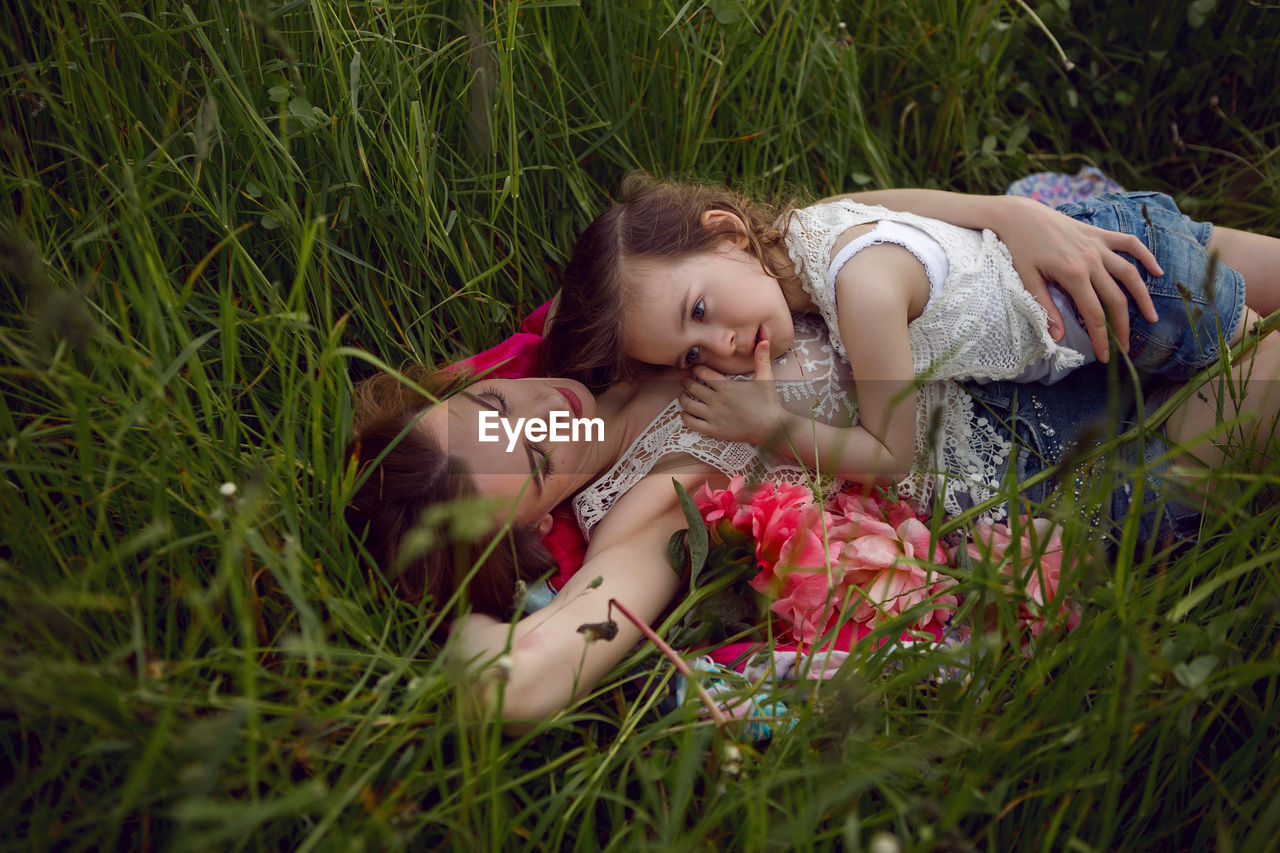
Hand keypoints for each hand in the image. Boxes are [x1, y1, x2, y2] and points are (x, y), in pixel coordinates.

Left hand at [679, 338, 784, 442]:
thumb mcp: (765, 378)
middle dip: (687, 382)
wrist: (771, 427)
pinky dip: (685, 417)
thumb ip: (761, 358)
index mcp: (726, 386)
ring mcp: (714, 416)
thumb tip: (764, 339)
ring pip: (689, 405)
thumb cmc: (768, 402)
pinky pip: (692, 423)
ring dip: (683, 398)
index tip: (695, 367)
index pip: (703, 373)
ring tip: (682, 395)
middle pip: (693, 388)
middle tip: (686, 380)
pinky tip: (684, 414)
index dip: (696, 368)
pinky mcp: (714, 430)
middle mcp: (716, 400)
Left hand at [996, 196, 1161, 362]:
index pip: (1094, 314)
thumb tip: (1059, 338)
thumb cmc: (1020, 248)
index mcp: (1073, 274)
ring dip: (1142, 296)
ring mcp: (1098, 245)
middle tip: (1126, 349)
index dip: (1102, 338)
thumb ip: (1046, 309)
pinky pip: (1129, 243)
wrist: (1020, 215)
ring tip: (1151, 317)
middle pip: (1115, 299)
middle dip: (1122, 327)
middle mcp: (1091, 260)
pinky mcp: (1099, 234)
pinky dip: (1145, 256)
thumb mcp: (1027, 280)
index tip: (1107, 357)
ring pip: (1129, 274)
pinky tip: (1157, 272)